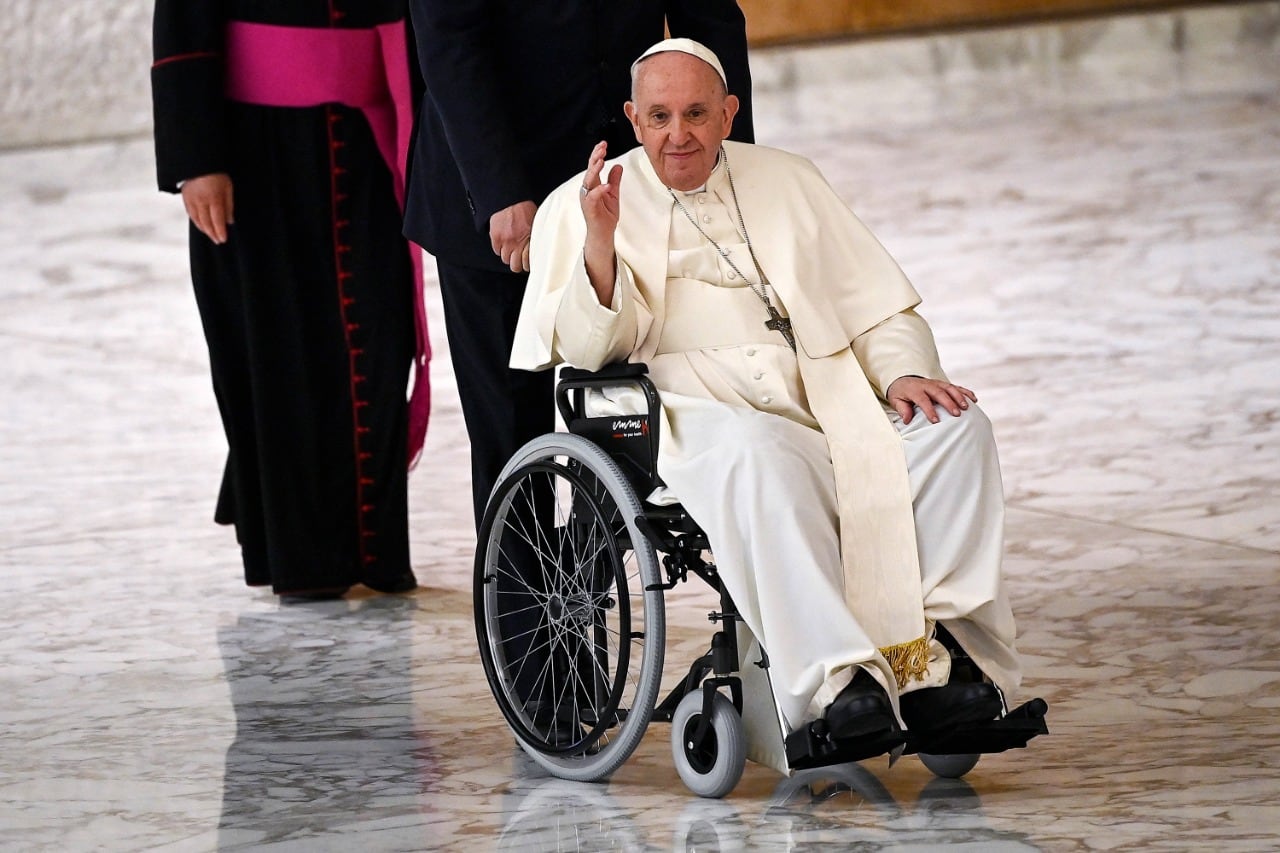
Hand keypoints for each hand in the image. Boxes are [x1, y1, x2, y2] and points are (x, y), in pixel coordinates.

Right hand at [181, 173, 233, 243]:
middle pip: (206, 222)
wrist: (198, 160)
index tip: (223, 239)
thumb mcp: (228, 187)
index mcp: (213, 198)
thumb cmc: (217, 173)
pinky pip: (190, 213)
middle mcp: (200, 200)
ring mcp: (191, 199)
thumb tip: (230, 221)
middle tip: (218, 241)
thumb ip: (228, 205)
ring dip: (204, 229)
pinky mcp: (185, 197)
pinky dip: (196, 221)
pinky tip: (201, 225)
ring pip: (196, 219)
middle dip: (212, 233)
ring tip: (211, 235)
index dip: (220, 231)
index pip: (217, 220)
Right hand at [489, 200, 536, 272]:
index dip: (528, 265)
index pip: (528, 263)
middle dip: (518, 264)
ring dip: (509, 256)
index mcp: (530, 240)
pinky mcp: (496, 237)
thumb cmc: (525, 208)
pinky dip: (500, 249)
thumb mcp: (537, 223)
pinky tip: (504, 243)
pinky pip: (496, 251)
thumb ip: (537, 238)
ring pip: (505, 259)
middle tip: (519, 259)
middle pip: (515, 266)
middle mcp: (518, 243)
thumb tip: (540, 249)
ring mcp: (506, 241)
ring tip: (512, 250)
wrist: (510, 198)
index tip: (528, 263)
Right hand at [580, 141, 622, 302]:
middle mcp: (587, 190)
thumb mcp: (613, 194)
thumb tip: (617, 165)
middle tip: (602, 147)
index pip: (594, 166)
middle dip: (595, 157)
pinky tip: (606, 185)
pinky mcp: (589, 209)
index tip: (604, 143)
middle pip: (590, 170)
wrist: (603, 235)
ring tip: (601, 161)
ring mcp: (587, 199)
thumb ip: (614, 180)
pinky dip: (599, 190)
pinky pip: (593, 197)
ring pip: (588, 181)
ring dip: (594, 170)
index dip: (597, 154)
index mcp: (593, 185)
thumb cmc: (606, 216)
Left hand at [886, 375, 976, 424]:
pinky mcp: (943, 384)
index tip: (936, 421)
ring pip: (950, 388)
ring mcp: (936, 383)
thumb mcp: (896, 401)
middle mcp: (927, 385)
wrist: (903, 380)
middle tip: (956, 414)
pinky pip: (956, 386)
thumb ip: (902, 409)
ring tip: (967, 407)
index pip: (923, 400)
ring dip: (959, 397)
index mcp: (914, 390)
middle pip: (939, 393)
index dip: (929, 410)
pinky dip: (965, 392)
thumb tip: (907, 420)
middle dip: (949, 403)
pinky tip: (974, 399)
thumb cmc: (900, 394)